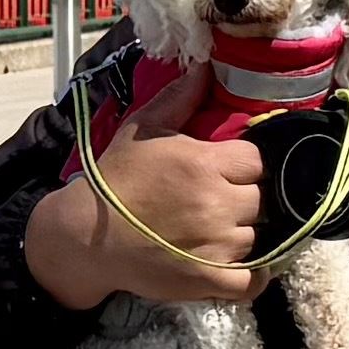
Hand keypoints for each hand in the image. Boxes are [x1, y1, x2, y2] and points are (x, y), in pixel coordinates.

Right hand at [23, 63, 265, 309]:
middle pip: (261, 199)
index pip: (257, 160)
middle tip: (219, 203)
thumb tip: (205, 66)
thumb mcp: (142, 129)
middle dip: (244, 199)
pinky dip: (254, 277)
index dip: (244, 166)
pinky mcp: (211, 280)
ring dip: (242, 235)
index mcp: (204, 163)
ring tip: (217, 233)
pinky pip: (254, 282)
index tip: (227, 172)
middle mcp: (217, 203)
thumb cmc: (115, 180)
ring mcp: (217, 245)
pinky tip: (243, 267)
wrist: (86, 237)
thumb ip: (179, 97)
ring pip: (257, 237)